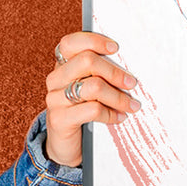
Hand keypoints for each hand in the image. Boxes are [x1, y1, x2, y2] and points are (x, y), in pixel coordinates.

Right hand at [44, 32, 140, 166]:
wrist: (65, 145)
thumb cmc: (84, 110)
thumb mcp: (91, 89)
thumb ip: (101, 74)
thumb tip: (131, 67)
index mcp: (63, 66)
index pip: (70, 43)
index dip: (93, 40)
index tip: (115, 48)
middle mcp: (56, 79)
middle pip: (86, 61)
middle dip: (115, 72)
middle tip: (132, 83)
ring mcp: (55, 99)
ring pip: (93, 86)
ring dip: (118, 96)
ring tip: (132, 105)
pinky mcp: (59, 119)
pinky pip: (92, 110)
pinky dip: (111, 114)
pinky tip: (119, 118)